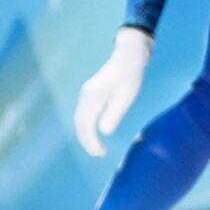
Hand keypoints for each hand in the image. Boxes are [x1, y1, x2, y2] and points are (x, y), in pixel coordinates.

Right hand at [74, 27, 153, 155]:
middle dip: (87, 140)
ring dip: (86, 134)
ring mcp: (87, 94)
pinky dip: (88, 126)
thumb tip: (103, 131)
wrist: (129, 55)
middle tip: (99, 154)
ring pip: (81, 119)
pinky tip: (96, 132)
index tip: (100, 153)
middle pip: (80, 123)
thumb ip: (114, 113)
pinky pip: (85, 114)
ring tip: (98, 147)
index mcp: (92, 97)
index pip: (85, 124)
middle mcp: (85, 96)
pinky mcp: (92, 94)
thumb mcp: (126, 96)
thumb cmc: (130, 75)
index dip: (91, 141)